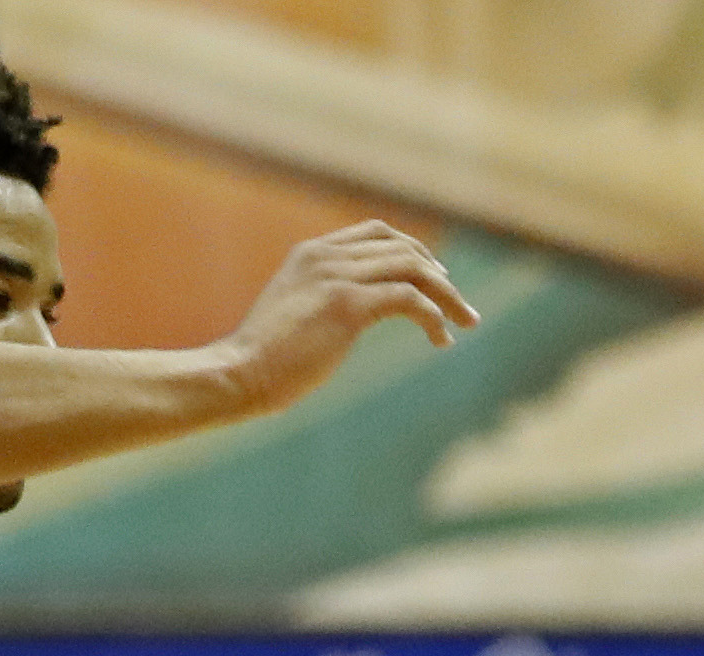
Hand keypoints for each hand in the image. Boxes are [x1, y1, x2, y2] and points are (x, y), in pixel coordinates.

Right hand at [219, 222, 477, 415]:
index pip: (377, 233)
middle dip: (438, 276)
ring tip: (465, 323)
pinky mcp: (347, 305)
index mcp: (312, 253)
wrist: (239, 373)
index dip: (413, 252)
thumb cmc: (264, 359)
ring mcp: (336, 276)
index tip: (437, 279)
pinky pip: (408, 299)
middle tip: (460, 308)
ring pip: (413, 269)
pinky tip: (440, 338)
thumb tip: (352, 317)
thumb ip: (324, 301)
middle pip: (402, 248)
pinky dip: (432, 316)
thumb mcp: (296, 314)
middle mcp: (326, 256)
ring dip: (446, 296)